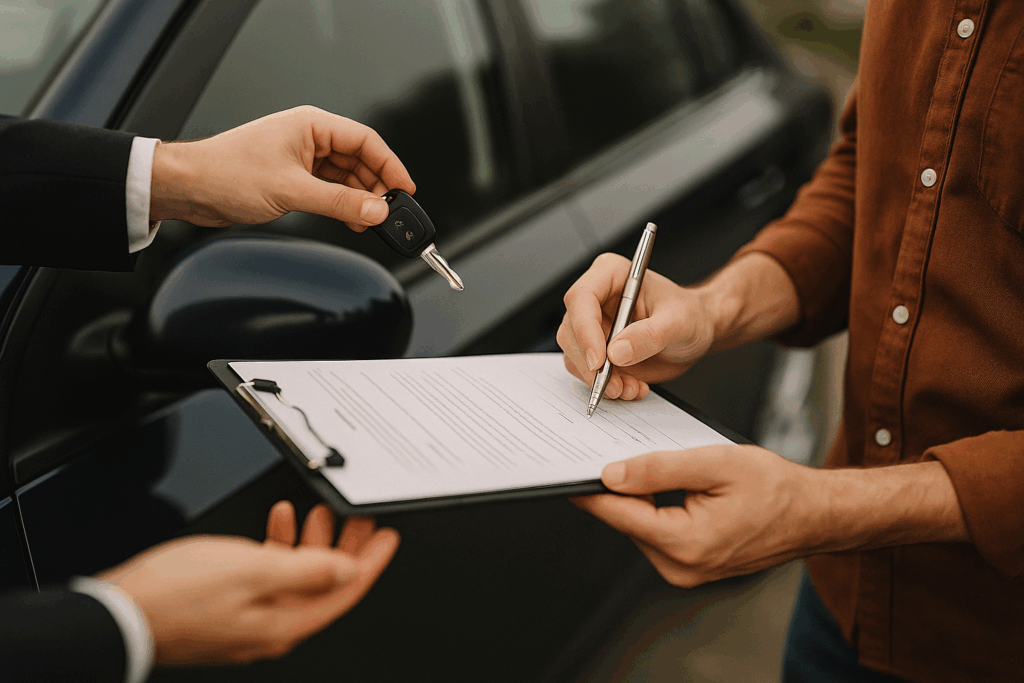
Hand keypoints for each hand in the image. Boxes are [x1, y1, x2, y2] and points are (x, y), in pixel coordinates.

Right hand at [97, 501, 398, 664]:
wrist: (117, 614)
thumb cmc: (173, 595)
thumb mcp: (251, 569)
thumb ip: (306, 569)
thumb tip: (348, 570)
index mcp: (283, 624)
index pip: (344, 592)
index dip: (371, 562)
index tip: (386, 537)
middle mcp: (270, 626)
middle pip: (325, 583)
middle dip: (345, 545)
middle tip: (359, 517)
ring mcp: (248, 618)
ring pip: (297, 576)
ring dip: (312, 541)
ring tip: (319, 511)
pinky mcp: (228, 607)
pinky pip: (268, 575)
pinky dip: (278, 545)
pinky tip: (277, 521)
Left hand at [150, 106, 415, 230]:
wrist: (189, 188)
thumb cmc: (227, 173)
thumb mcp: (292, 191)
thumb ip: (339, 203)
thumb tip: (375, 211)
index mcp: (311, 125)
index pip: (366, 141)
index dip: (390, 165)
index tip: (405, 189)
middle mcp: (309, 139)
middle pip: (360, 160)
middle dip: (377, 187)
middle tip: (390, 213)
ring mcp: (302, 159)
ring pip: (347, 178)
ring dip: (360, 200)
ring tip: (373, 222)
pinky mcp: (294, 179)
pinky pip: (330, 190)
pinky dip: (343, 206)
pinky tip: (353, 221)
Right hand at [557, 253, 715, 400]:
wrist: (694, 334)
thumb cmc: (689, 315)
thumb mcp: (679, 321)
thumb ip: (650, 334)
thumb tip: (617, 352)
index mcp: (611, 275)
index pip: (581, 298)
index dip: (584, 330)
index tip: (599, 360)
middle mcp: (596, 299)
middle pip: (571, 331)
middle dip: (591, 365)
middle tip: (616, 385)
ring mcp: (593, 326)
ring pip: (575, 356)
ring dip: (599, 380)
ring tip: (631, 387)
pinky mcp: (595, 350)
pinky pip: (587, 372)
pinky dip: (606, 386)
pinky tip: (632, 386)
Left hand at [572, 445, 820, 586]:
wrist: (813, 516)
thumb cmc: (775, 488)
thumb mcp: (715, 463)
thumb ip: (660, 468)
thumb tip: (612, 474)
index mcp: (685, 543)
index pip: (618, 513)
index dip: (589, 489)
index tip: (563, 470)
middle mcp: (680, 567)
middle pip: (626, 519)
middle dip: (617, 486)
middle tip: (610, 448)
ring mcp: (684, 571)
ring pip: (640, 525)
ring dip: (638, 496)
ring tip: (649, 463)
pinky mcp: (689, 567)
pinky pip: (657, 532)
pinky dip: (654, 507)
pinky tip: (664, 484)